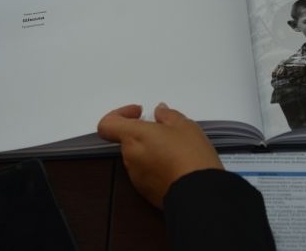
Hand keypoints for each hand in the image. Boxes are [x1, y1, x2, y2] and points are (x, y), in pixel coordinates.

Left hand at [97, 103, 223, 208]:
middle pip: (128, 140)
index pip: (107, 124)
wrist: (198, 192)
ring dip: (152, 150)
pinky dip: (157, 166)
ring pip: (138, 156)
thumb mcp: (185, 125)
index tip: (139, 112)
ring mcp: (136, 177)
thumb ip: (168, 116)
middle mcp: (130, 157)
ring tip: (177, 149)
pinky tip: (177, 165)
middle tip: (167, 130)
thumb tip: (160, 113)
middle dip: (145, 133)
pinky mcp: (146, 192)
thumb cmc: (190, 156)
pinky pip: (147, 173)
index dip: (119, 114)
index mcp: (134, 136)